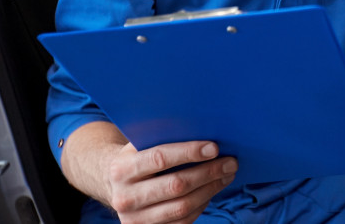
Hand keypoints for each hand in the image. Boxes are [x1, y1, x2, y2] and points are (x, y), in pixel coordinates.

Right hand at [106, 140, 237, 223]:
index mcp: (121, 169)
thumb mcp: (139, 144)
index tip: (214, 147)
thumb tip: (203, 129)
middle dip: (208, 173)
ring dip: (210, 190)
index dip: (189, 152)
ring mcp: (135, 219)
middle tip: (230, 162)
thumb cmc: (136, 157)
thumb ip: (162, 137)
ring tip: (227, 176)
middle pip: (175, 186)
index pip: (160, 158)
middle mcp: (125, 197)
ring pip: (182, 208)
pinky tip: (212, 190)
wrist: (114, 185)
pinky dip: (202, 205)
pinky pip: (182, 222)